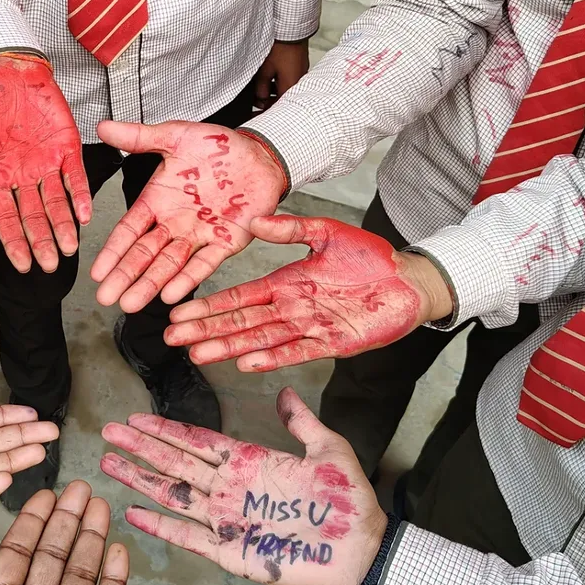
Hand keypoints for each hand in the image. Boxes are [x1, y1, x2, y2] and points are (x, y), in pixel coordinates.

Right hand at [0, 55, 91, 274]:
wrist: (8, 69)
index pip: (4, 216)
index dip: (13, 241)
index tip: (20, 264)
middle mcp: (22, 177)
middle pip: (33, 217)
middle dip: (40, 242)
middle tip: (48, 266)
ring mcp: (46, 164)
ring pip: (56, 202)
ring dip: (62, 226)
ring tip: (68, 250)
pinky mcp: (66, 148)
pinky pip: (75, 176)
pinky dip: (80, 195)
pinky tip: (85, 215)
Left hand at [0, 481, 127, 584]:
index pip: (15, 556)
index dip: (30, 523)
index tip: (42, 493)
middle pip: (53, 558)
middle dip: (66, 521)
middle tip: (78, 485)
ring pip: (82, 577)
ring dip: (91, 539)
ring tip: (99, 504)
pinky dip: (115, 582)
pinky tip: (117, 551)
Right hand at [90, 122, 286, 311]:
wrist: (259, 153)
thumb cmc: (217, 147)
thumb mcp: (174, 136)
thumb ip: (138, 137)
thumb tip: (103, 127)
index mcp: (158, 201)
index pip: (129, 230)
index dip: (113, 251)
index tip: (96, 272)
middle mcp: (174, 223)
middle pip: (144, 254)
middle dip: (125, 276)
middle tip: (106, 298)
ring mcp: (199, 235)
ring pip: (170, 265)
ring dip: (150, 284)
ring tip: (131, 304)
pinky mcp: (226, 242)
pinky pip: (205, 263)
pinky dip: (189, 278)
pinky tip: (171, 295)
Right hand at [101, 389, 387, 584]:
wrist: (363, 552)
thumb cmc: (347, 502)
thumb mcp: (328, 449)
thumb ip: (302, 421)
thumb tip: (283, 392)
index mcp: (248, 462)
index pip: (196, 441)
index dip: (165, 430)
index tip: (136, 418)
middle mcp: (229, 488)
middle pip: (175, 463)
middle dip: (141, 448)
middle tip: (108, 432)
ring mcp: (226, 520)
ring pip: (173, 495)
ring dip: (141, 480)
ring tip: (109, 464)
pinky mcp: (231, 552)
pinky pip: (188, 537)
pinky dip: (160, 525)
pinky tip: (133, 512)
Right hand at [165, 215, 451, 370]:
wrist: (411, 281)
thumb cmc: (372, 257)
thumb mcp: (326, 233)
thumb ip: (290, 229)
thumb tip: (254, 220)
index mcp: (286, 283)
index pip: (239, 297)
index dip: (209, 306)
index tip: (180, 313)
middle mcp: (291, 308)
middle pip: (240, 322)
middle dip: (206, 330)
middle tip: (172, 339)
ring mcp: (309, 328)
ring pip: (260, 340)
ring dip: (229, 348)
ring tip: (198, 355)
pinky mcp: (332, 343)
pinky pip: (296, 352)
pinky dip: (271, 359)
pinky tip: (246, 364)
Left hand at [253, 40, 309, 110]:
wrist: (292, 29)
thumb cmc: (280, 48)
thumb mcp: (264, 70)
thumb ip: (261, 89)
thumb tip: (260, 100)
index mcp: (290, 87)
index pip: (277, 108)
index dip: (264, 113)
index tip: (254, 115)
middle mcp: (298, 83)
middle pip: (282, 100)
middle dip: (268, 103)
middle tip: (255, 103)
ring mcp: (301, 74)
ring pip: (285, 90)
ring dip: (273, 93)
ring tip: (259, 89)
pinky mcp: (300, 66)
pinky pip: (289, 80)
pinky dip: (279, 83)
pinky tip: (269, 78)